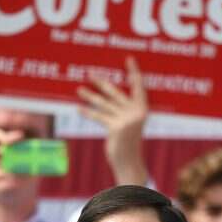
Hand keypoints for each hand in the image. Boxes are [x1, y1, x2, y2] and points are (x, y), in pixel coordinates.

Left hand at [77, 56, 148, 184]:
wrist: (129, 162)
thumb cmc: (128, 143)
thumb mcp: (130, 124)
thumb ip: (123, 110)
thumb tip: (104, 95)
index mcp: (143, 109)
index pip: (139, 86)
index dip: (134, 72)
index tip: (129, 58)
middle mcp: (136, 112)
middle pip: (116, 92)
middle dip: (101, 83)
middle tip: (90, 74)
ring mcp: (126, 119)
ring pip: (104, 104)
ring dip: (89, 96)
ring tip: (79, 89)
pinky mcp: (116, 127)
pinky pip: (99, 117)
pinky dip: (88, 113)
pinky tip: (78, 108)